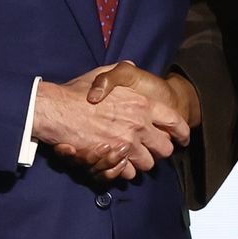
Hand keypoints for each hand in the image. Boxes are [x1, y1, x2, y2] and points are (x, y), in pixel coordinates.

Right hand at [81, 61, 200, 180]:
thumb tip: (132, 66)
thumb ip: (121, 71)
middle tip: (150, 149)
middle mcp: (139, 124)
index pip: (174, 122)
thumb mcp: (103, 72)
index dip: (181, 132)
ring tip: (132, 157)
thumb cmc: (76, 92)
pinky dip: (125, 171)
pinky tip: (118, 163)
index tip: (181, 138)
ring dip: (141, 162)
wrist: (56, 110)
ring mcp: (127, 143)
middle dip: (159, 151)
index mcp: (142, 103)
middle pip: (165, 148)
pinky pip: (129, 172)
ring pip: (148, 164)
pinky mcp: (113, 158)